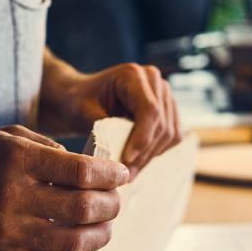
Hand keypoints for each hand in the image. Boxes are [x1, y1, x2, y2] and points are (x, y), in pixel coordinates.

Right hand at [0, 125, 126, 250]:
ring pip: (73, 241)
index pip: (80, 171)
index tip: (122, 173)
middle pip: (82, 207)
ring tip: (108, 225)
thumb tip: (85, 165)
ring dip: (102, 235)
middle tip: (117, 199)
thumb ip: (46, 147)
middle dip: (112, 204)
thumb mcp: (4, 137)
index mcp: (16, 159)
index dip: (110, 174)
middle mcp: (13, 195)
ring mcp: (8, 230)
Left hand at [40, 60, 181, 176]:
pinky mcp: (168, 110)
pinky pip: (172, 136)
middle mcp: (153, 80)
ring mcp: (164, 94)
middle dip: (144, 153)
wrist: (82, 97)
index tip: (127, 160)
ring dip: (150, 156)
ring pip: (169, 133)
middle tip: (124, 175)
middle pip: (162, 124)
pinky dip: (155, 152)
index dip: (142, 137)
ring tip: (128, 172)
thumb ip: (102, 130)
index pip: (150, 109)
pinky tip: (136, 161)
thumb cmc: (79, 101)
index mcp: (133, 74)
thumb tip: (120, 157)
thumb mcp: (82, 112)